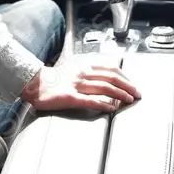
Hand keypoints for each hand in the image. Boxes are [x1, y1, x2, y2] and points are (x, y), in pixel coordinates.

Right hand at [21, 59, 140, 112]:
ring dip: (120, 94)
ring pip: (104, 88)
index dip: (125, 77)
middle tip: (137, 93)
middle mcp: (82, 72)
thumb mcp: (76, 66)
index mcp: (85, 64)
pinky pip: (90, 100)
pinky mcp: (70, 97)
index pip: (111, 68)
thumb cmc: (56, 78)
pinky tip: (112, 108)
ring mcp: (77, 84)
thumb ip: (91, 68)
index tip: (132, 84)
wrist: (37, 84)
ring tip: (129, 100)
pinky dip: (104, 104)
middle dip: (127, 86)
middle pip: (111, 77)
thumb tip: (110, 71)